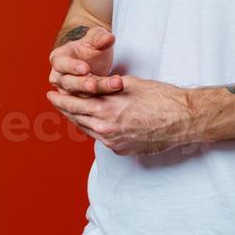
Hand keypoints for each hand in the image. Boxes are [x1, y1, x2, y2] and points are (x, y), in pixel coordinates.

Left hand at [46, 75, 200, 155]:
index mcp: (106, 109)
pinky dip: (95, 129)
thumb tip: (91, 84)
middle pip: (77, 118)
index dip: (61, 98)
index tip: (52, 92)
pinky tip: (93, 122)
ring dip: (78, 119)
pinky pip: (102, 139)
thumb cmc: (160, 97)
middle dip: (64, 108)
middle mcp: (106, 128)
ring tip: (70, 110)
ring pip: (88, 130)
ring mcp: (114, 142)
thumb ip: (106, 86)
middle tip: (54, 100)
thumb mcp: (129, 84)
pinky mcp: (122, 150)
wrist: (183, 119)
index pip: (74, 104)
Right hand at [48, 27, 122, 96]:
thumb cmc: (93, 47)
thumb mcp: (96, 37)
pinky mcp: (78, 103)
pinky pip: (87, 105)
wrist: (97, 61)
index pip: (61, 64)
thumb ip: (100, 37)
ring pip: (79, 96)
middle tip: (95, 85)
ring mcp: (67, 92)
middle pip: (68, 83)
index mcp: (59, 58)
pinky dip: (100, 102)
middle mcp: (59, 77)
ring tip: (115, 85)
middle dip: (83, 84)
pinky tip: (115, 98)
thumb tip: (108, 38)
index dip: (72, 66)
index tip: (86, 68)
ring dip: (97, 93)